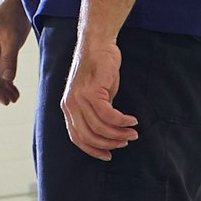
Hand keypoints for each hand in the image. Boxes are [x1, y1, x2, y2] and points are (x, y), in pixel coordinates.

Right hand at [0, 0, 28, 104]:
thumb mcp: (11, 38)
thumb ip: (9, 59)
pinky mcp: (2, 54)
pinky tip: (15, 92)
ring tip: (12, 100)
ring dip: (3, 88)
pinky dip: (8, 82)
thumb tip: (7, 79)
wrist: (21, 5)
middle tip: (6, 102)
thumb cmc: (12, 16)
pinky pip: (3, 71)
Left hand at [62, 32, 140, 159]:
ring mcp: (80, 98)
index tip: (108, 155)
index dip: (92, 149)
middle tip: (126, 142)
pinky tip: (132, 120)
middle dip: (109, 143)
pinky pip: (109, 114)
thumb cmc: (98, 70)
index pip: (77, 138)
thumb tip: (109, 133)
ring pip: (100, 127)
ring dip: (119, 133)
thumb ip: (96, 113)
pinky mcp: (92, 91)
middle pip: (88, 136)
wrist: (97, 44)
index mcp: (68, 108)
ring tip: (132, 133)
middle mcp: (70, 105)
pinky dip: (122, 120)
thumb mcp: (94, 96)